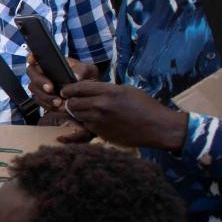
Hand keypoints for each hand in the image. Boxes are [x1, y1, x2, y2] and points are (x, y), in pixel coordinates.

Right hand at [26, 54, 99, 111]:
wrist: (88, 94)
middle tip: (51, 89)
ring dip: (45, 96)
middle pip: (32, 74)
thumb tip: (75, 76)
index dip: (31, 57)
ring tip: (58, 102)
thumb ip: (82, 71)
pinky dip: (47, 104)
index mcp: (51, 62)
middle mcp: (43, 72)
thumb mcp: (88, 70)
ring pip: (34, 89)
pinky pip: (39, 101)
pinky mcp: (43, 97)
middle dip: (40, 82)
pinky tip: (57, 106)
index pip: (36, 56)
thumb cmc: (86, 78)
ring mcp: (41, 85)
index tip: (33, 60)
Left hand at [59, 82, 187, 150]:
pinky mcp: (100, 133)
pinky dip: (85, 122)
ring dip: (76, 113)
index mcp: (109, 92)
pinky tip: (93, 120)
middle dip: (69, 101)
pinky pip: (85, 125)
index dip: (68, 89)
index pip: (79, 88)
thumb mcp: (126, 90)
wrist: (157, 127)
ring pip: (76, 115)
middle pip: (72, 103)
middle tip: (70, 101)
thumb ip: (105, 90)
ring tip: (82, 110)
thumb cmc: (145, 106)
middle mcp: (101, 106)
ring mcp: (99, 121)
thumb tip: (88, 91)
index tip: (64, 90)